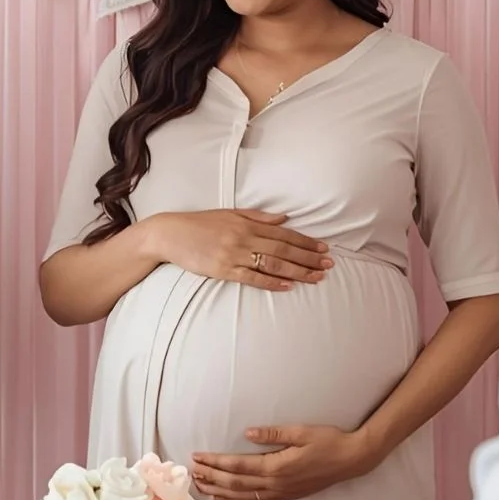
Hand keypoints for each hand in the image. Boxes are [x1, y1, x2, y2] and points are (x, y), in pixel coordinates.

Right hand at [148, 209, 331, 289]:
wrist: (169, 234)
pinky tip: (288, 286)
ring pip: (272, 263)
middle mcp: (244, 237)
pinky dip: (271, 282)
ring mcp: (234, 254)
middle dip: (308, 258)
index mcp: (247, 223)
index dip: (305, 242)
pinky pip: (252, 277)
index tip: (323, 249)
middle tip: (329, 266)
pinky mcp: (223, 270)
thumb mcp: (229, 214)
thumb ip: (258, 217)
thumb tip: (284, 218)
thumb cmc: (199, 224)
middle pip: (283, 249)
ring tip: (316, 278)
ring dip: (297, 271)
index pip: (283, 233)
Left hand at [190, 425, 374, 499]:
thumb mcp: (301, 431)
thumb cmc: (328, 441)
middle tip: (192, 471)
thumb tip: (247, 432)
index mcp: (277, 465)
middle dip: (211, 476)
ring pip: (243, 495)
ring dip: (220, 491)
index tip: (198, 457)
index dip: (215, 462)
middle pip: (235, 482)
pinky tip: (227, 498)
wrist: (351, 459)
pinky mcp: (286, 495)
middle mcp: (276, 482)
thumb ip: (273, 433)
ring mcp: (281, 491)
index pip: (238, 465)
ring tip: (201, 485)